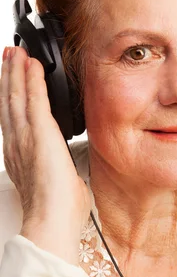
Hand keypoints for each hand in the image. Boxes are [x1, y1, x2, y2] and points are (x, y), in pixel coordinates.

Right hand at [0, 47, 89, 264]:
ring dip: (17, 73)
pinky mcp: (39, 135)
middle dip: (8, 78)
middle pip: (9, 103)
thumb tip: (68, 173)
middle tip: (8, 56)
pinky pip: (34, 100)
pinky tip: (32, 65)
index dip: (10, 98)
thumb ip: (59, 173)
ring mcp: (25, 139)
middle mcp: (17, 145)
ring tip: (16, 53)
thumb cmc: (58, 212)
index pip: (14, 120)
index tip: (11, 81)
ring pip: (17, 97)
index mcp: (21, 157)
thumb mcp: (58, 186)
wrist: (52, 223)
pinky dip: (32, 81)